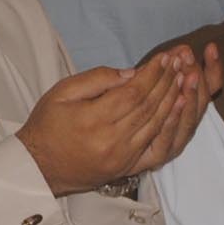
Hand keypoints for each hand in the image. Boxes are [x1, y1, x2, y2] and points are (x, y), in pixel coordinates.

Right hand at [15, 44, 215, 195]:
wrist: (39, 167)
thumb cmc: (47, 126)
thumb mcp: (61, 92)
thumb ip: (96, 79)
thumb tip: (131, 73)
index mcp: (93, 119)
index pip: (133, 92)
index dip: (153, 73)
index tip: (165, 56)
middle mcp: (112, 140)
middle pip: (149, 106)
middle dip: (167, 80)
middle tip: (180, 61)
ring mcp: (122, 157)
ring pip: (156, 123)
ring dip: (173, 98)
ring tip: (184, 77)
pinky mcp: (128, 168)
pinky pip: (156, 145)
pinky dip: (170, 125)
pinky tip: (178, 108)